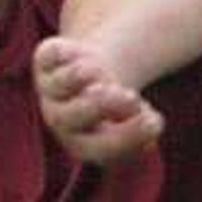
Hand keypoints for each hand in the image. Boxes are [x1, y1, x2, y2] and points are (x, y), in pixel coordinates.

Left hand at [33, 33, 166, 165]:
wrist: (91, 75)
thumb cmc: (119, 105)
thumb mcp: (134, 118)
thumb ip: (142, 125)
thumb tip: (152, 125)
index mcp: (82, 143)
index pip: (100, 148)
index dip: (128, 136)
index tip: (156, 121)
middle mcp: (61, 119)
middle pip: (72, 118)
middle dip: (101, 106)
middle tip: (131, 97)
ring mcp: (49, 89)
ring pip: (59, 85)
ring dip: (78, 78)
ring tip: (101, 71)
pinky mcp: (45, 60)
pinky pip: (49, 56)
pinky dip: (63, 53)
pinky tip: (81, 53)